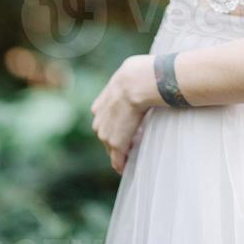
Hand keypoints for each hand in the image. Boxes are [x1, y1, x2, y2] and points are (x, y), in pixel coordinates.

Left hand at [90, 54, 158, 174]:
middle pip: (107, 138)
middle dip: (120, 140)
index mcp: (98, 107)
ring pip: (113, 149)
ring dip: (123, 151)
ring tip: (137, 149)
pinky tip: (127, 168)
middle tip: (136, 140)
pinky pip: (118, 160)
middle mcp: (98, 122)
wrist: (136, 82)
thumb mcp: (127, 76)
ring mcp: (105, 134)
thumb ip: (127, 83)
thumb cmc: (138, 74)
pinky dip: (122, 164)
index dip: (117, 126)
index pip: (105, 123)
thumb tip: (144, 76)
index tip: (129, 129)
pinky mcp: (116, 143)